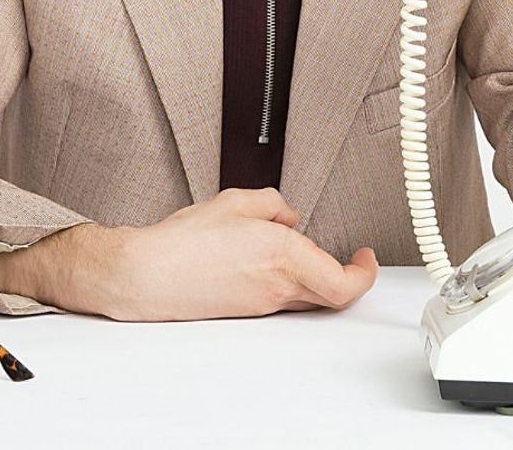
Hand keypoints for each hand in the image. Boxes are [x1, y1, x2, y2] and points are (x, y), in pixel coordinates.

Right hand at [106, 188, 378, 320]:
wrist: (147, 275)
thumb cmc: (183, 243)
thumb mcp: (235, 201)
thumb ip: (273, 204)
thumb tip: (287, 217)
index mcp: (284, 256)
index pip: (345, 282)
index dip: (365, 273)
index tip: (365, 257)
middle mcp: (279, 286)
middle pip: (333, 295)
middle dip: (347, 275)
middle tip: (350, 259)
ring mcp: (263, 303)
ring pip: (309, 297)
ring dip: (316, 277)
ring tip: (300, 250)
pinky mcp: (247, 310)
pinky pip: (283, 299)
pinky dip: (289, 281)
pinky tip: (268, 261)